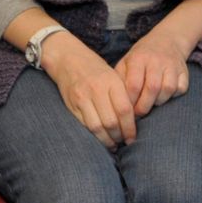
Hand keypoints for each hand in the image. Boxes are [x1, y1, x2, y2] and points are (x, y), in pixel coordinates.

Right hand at [40, 32, 135, 148]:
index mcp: (111, 81)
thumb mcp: (112, 75)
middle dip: (120, 136)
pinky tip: (101, 138)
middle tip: (124, 141)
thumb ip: (122, 95)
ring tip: (113, 144)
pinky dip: (94, 136)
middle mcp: (96, 89)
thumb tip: (134, 121)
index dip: (130, 128)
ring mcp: (82, 98)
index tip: (133, 137)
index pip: (124, 110)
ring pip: (97, 127)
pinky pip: (85, 126)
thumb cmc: (95, 69)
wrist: (67, 58)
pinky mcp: (72, 105)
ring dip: (107, 140)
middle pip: (111, 122)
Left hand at [115, 30, 191, 117]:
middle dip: (144, 106)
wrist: (166, 40)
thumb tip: (116, 101)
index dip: (130, 101)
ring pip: (168, 89)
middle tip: (139, 114)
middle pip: (152, 88)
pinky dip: (173, 96)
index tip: (127, 111)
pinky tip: (165, 95)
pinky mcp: (184, 71)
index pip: (134, 84)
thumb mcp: (126, 62)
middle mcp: (156, 60)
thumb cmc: (141, 57)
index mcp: (138, 58)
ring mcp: (172, 65)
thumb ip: (120, 79)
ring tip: (151, 103)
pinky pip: (181, 88)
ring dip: (159, 101)